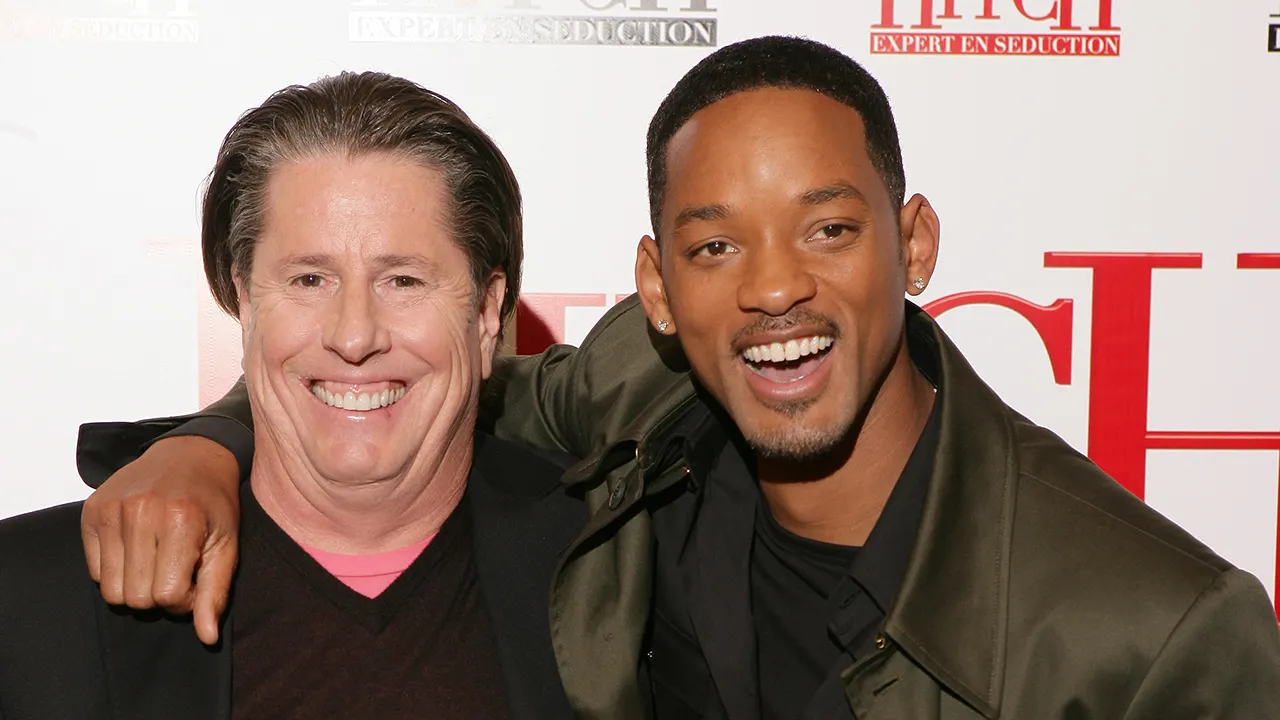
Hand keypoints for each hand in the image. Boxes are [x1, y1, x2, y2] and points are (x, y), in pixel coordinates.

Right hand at [80, 435, 240, 644]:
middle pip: (137, 599)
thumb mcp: (227, 545)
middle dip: (159, 596)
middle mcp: (142, 513)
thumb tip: (207, 638)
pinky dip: (116, 571)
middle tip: (176, 570)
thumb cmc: (213, 504)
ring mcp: (112, 510)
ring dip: (136, 587)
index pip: (168, 596)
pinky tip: (137, 549)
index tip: (194, 581)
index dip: (183, 600)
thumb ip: (215, 593)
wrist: (190, 454)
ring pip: (111, 591)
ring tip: (157, 562)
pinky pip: (95, 572)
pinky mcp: (91, 511)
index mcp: (181, 521)